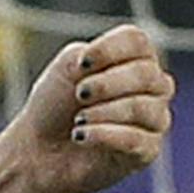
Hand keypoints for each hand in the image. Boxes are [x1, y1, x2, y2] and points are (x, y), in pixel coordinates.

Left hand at [13, 24, 173, 192]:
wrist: (40, 149)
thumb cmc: (54, 105)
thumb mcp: (64, 69)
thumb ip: (88, 56)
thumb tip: (113, 66)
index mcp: (133, 60)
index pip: (138, 41)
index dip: (110, 49)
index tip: (81, 64)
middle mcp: (151, 88)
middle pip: (147, 74)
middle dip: (106, 84)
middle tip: (79, 94)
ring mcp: (154, 120)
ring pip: (144, 108)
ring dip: (103, 111)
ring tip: (79, 119)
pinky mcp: (147, 151)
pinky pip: (136, 139)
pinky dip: (102, 134)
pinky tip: (80, 135)